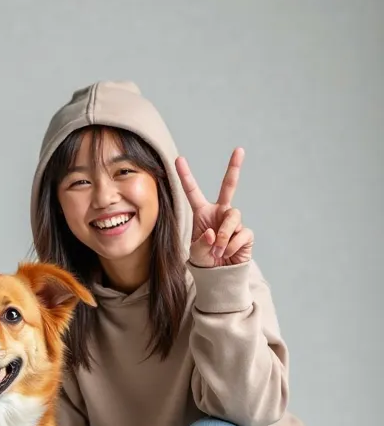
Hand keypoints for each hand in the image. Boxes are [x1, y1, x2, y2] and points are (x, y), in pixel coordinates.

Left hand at [175, 148, 253, 267]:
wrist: (220, 275)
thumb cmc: (205, 260)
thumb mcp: (196, 253)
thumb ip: (201, 243)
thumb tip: (213, 233)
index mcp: (203, 213)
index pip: (193, 191)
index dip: (186, 176)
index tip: (178, 159)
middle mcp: (219, 212)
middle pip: (229, 186)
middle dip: (234, 168)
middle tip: (239, 150)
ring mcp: (233, 222)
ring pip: (232, 218)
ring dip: (223, 236)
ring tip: (218, 250)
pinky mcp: (245, 233)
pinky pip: (240, 235)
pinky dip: (231, 247)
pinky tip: (227, 254)